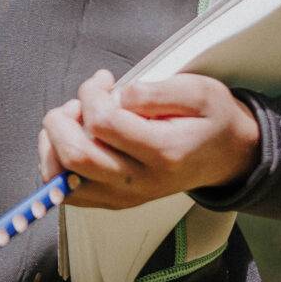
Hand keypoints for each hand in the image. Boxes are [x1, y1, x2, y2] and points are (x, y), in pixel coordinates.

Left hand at [39, 70, 259, 208]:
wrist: (227, 156)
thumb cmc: (210, 119)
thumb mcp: (198, 90)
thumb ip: (154, 92)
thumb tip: (114, 97)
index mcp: (163, 152)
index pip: (103, 123)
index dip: (91, 93)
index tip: (104, 80)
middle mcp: (141, 181)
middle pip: (74, 157)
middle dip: (61, 119)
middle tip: (79, 103)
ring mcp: (125, 196)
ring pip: (62, 178)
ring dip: (53, 142)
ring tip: (75, 121)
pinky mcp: (114, 201)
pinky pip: (67, 192)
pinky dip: (57, 163)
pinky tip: (75, 139)